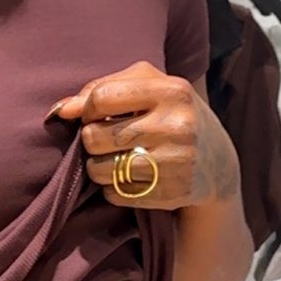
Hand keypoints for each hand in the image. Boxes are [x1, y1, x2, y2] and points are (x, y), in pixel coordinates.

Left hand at [49, 61, 239, 208]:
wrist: (219, 164)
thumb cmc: (172, 115)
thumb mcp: (150, 87)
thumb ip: (103, 87)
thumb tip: (61, 110)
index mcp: (172, 90)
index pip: (101, 97)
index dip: (88, 109)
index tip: (95, 115)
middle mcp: (177, 125)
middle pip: (94, 136)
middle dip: (91, 140)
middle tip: (106, 140)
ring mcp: (175, 162)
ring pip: (99, 169)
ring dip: (97, 166)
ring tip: (115, 158)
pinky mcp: (171, 194)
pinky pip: (114, 193)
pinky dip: (112, 187)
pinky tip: (131, 177)